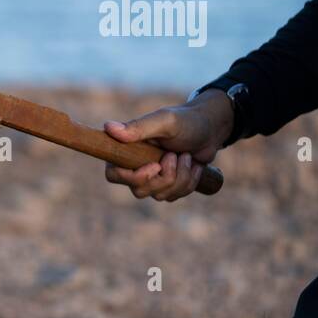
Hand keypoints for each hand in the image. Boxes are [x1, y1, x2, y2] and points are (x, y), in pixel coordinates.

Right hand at [102, 90, 232, 200]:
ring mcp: (151, 179)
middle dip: (165, 178)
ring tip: (187, 156)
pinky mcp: (167, 186)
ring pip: (160, 195)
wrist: (210, 129)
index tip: (155, 166)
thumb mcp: (164, 122)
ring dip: (181, 177)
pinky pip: (174, 196)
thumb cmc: (186, 121)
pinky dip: (189, 182)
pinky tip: (194, 165)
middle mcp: (134, 167)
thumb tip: (107, 127)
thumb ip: (137, 127)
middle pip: (139, 190)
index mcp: (126, 150)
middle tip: (176, 156)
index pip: (113, 175)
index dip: (133, 177)